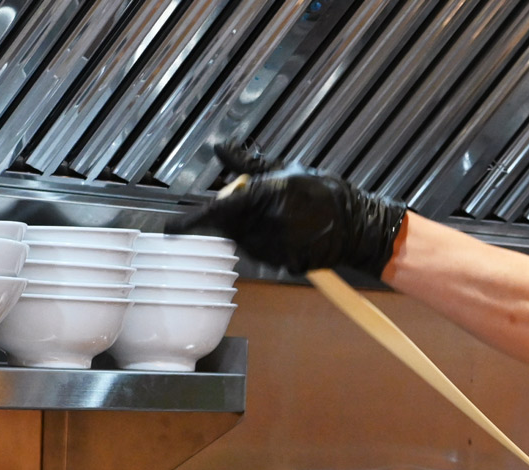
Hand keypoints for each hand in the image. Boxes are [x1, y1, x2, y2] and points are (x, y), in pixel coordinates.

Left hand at [167, 144, 406, 277]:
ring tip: (283, 220)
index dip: (191, 222)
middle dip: (237, 219)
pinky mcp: (288, 263)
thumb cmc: (325, 195)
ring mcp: (279, 246)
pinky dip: (270, 246)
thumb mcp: (287, 171)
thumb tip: (221, 147)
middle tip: (263, 207)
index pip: (218, 211)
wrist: (358, 225)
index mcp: (265, 195)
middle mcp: (269, 223)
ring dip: (253, 232)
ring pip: (247, 243)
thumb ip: (250, 164)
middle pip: (231, 227)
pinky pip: (266, 256)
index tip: (171, 230)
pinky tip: (291, 234)